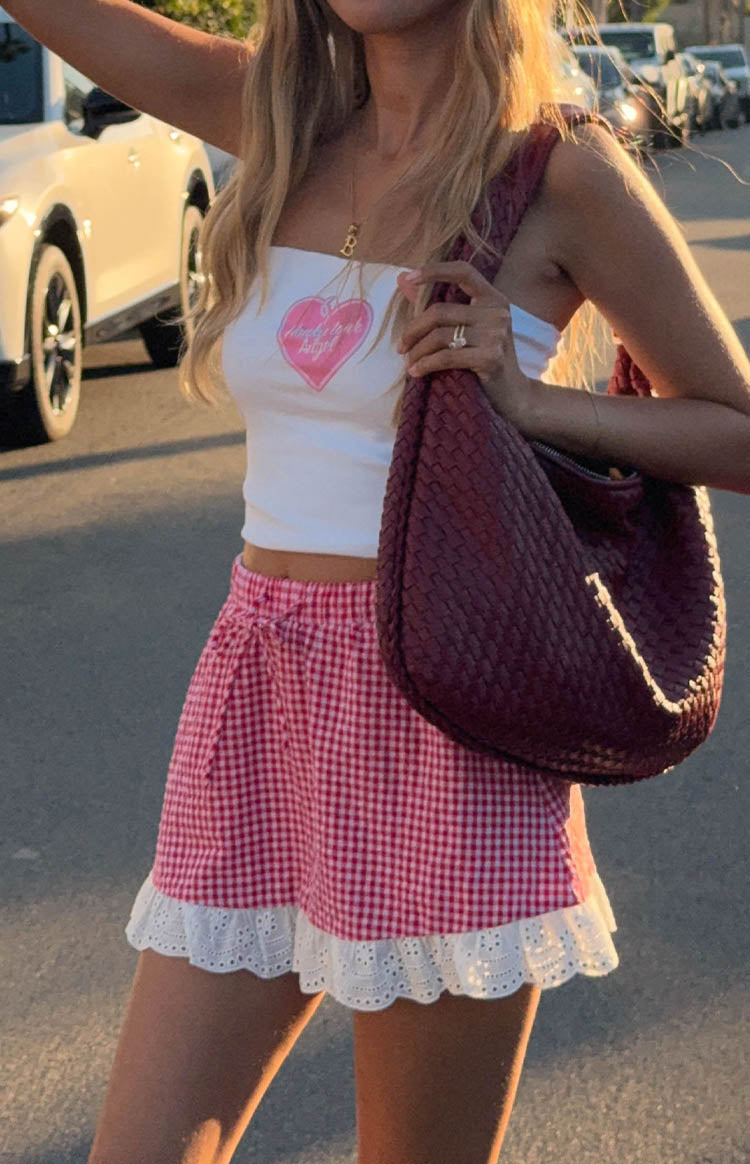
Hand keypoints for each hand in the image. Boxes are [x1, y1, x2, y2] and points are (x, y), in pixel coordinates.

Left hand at [396, 260, 537, 429]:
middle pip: (440, 311)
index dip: (435, 271)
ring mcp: (496, 334)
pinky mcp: (490, 357)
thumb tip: (403, 280)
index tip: (410, 277)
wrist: (513, 394)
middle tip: (400, 347)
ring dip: (417, 352)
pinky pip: (446, 357)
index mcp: (493, 298)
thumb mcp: (468, 328)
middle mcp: (497, 312)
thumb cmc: (485, 359)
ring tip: (409, 363)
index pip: (463, 272)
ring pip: (440, 336)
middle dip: (413, 330)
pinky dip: (426, 365)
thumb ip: (438, 304)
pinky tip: (416, 372)